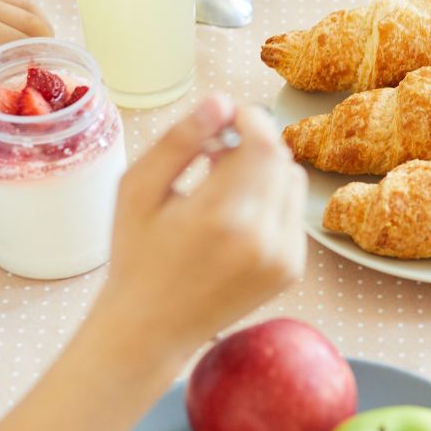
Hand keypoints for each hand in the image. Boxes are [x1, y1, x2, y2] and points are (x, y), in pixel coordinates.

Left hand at [0, 0, 51, 154]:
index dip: (1, 102)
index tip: (6, 120)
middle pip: (20, 50)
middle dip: (34, 78)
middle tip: (39, 101)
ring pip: (32, 25)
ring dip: (45, 51)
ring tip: (44, 74)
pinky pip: (25, 4)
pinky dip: (39, 26)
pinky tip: (35, 45)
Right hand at [95, 96, 306, 355]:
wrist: (151, 329)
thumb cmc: (137, 255)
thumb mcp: (138, 190)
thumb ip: (179, 140)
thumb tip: (221, 101)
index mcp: (221, 215)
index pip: (262, 142)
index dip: (248, 119)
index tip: (225, 118)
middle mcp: (262, 238)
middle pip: (280, 158)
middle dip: (252, 143)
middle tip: (213, 155)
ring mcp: (282, 257)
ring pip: (292, 181)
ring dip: (264, 171)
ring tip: (221, 187)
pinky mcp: (291, 269)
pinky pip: (293, 212)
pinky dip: (270, 202)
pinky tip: (233, 219)